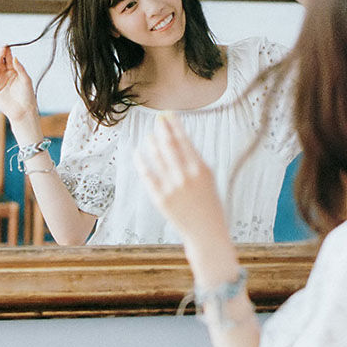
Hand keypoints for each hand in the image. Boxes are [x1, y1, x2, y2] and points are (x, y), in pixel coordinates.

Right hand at [0, 46, 38, 123]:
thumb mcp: (26, 80)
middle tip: (2, 49)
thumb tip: (15, 57)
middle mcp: (5, 75)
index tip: (6, 46)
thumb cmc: (28, 96)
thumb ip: (20, 69)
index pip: (8, 59)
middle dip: (0, 56)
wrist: (24, 111)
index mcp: (14, 71)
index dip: (7, 53)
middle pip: (0, 62)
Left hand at [134, 114, 229, 250]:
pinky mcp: (160, 198)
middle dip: (162, 130)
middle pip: (169, 146)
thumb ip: (194, 159)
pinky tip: (138, 152)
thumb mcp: (207, 178)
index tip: (168, 114)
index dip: (175, 126)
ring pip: (157, 158)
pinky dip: (142, 162)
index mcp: (200, 169)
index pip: (184, 140)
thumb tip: (178, 138)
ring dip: (152, 143)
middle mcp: (185, 177)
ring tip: (150, 135)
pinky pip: (148, 175)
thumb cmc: (208, 202)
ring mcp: (171, 188)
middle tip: (157, 120)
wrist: (205, 231)